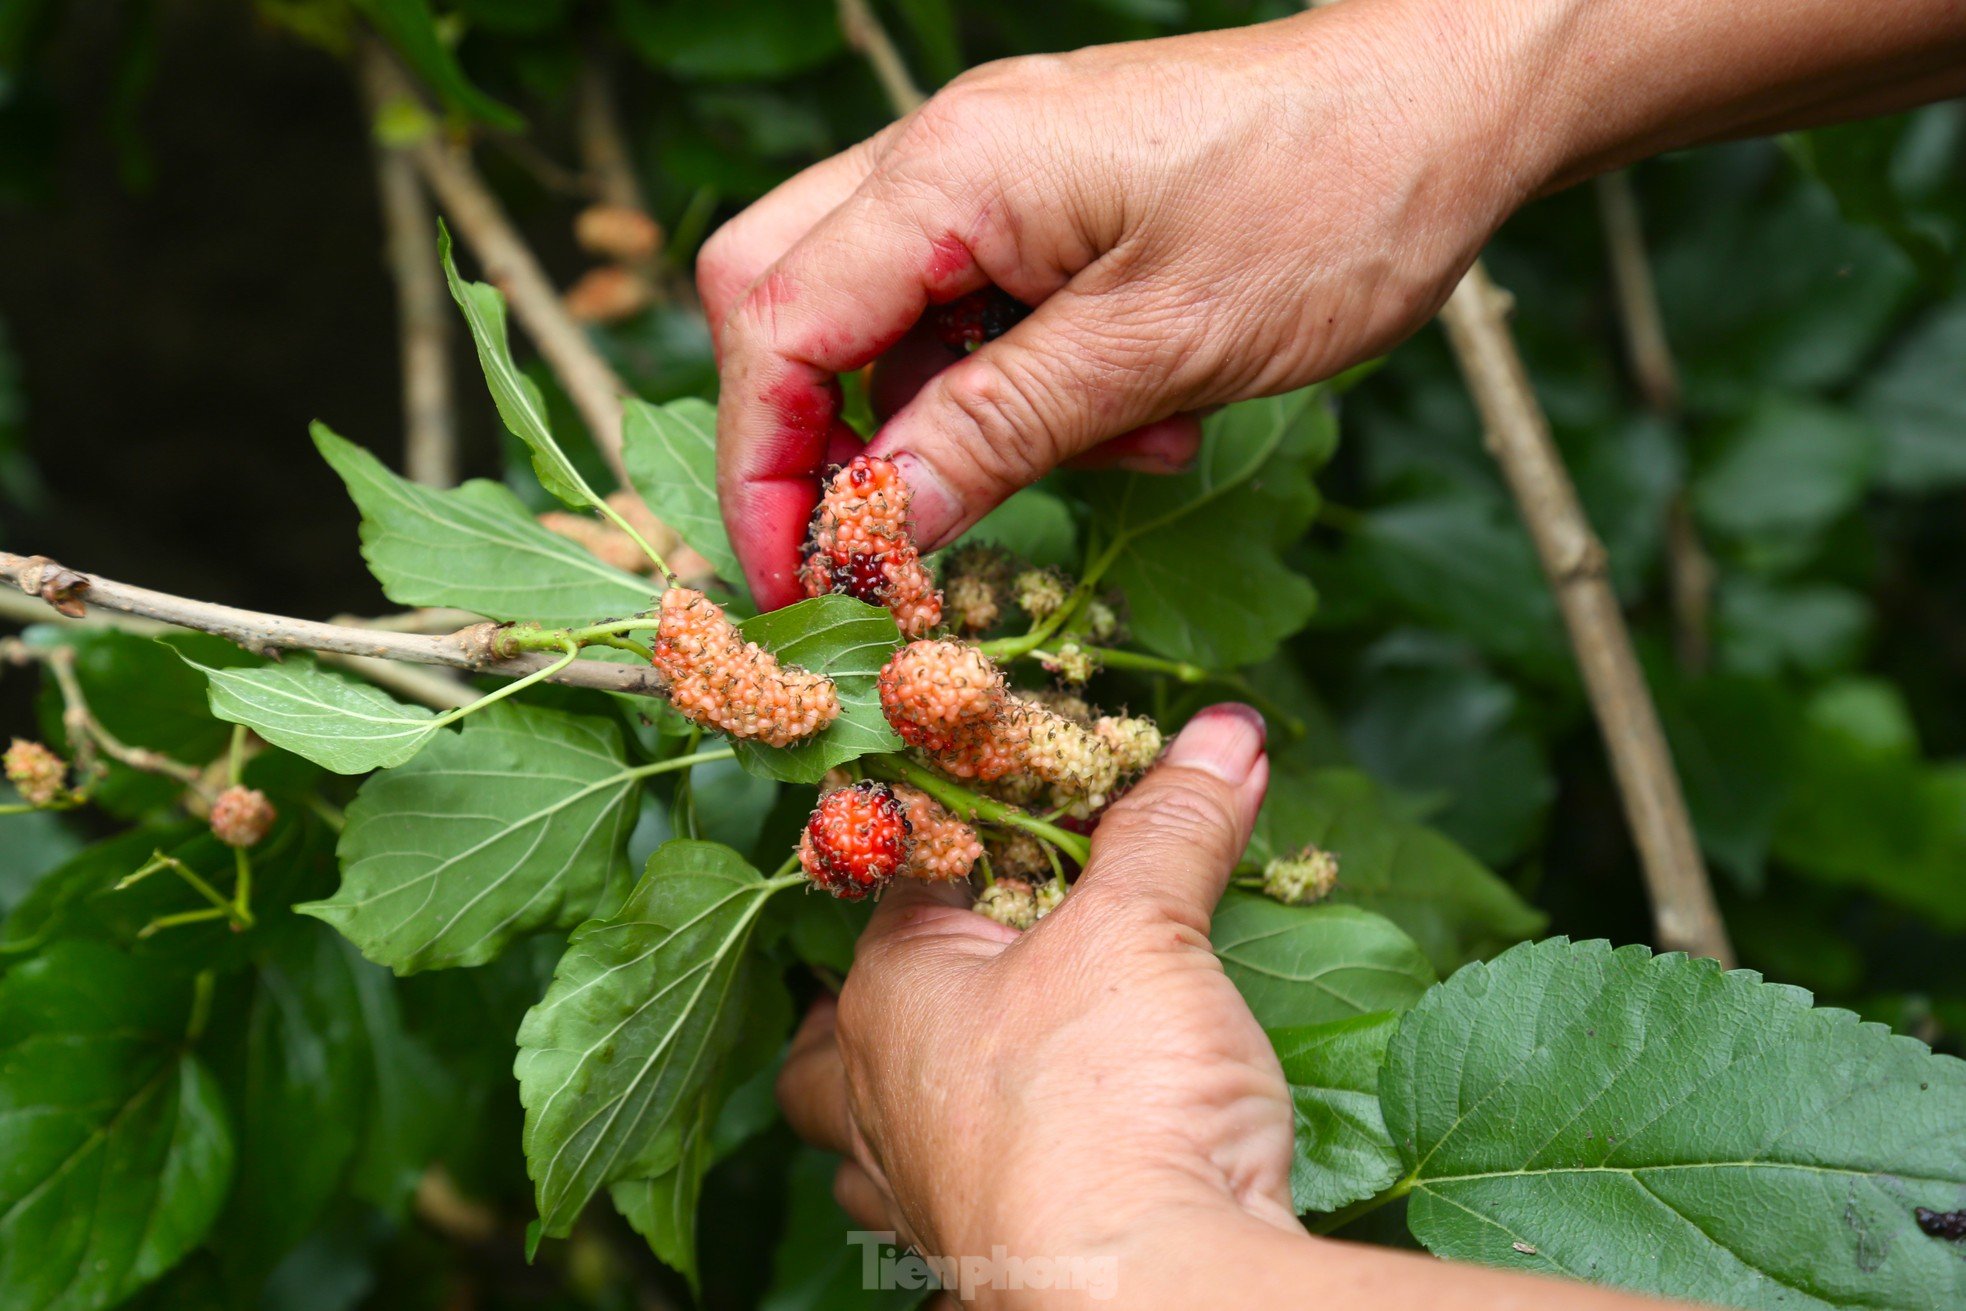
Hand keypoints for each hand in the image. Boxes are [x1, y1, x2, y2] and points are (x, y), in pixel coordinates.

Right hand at [699, 0, 1529, 607]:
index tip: (796, 584)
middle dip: (814, 439)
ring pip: (880, 316)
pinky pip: (970, 309)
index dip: (765, 471)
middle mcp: (945, 155)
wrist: (1449, 104)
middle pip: (783, 300)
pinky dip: (1016, 387)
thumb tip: (873, 529)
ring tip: (1098, 452)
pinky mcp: (1043, 203)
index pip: (778, 326)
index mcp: (954, 173)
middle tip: (880, 544)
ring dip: (946, 419)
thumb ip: (999, 431)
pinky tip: (1130, 416)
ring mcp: (992, 173)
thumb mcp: (1160, 345)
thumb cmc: (1330, 198)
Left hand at [774, 709, 1700, 1309]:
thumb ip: (1174, 827)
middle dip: (864, 1003)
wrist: (1149, 1295)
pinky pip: (936, 1212)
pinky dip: (959, 1182)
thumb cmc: (1102, 1103)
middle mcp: (880, 1103)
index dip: (945, 837)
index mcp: (887, 998)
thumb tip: (1223, 735)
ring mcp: (921, 1196)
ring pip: (865, 1144)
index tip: (996, 805)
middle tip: (931, 965)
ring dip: (895, 1105)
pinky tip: (1003, 1172)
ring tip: (948, 1073)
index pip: (887, 886)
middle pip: (826, 1044)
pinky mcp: (979, 1263)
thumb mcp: (1145, 931)